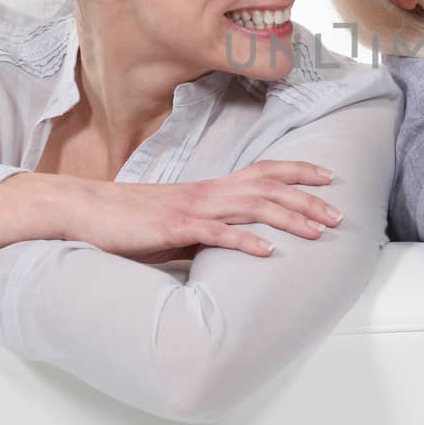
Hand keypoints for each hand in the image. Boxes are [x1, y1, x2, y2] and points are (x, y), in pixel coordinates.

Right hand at [63, 160, 344, 260]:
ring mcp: (191, 209)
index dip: (296, 172)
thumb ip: (208, 228)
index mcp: (209, 189)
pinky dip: (244, 242)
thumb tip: (236, 242)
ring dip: (288, 218)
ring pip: (251, 207)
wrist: (84, 211)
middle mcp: (206, 192)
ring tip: (318, 230)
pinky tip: (267, 252)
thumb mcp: (178, 223)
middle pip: (267, 188)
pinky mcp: (174, 228)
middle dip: (307, 199)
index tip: (328, 176)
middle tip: (339, 213)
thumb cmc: (130, 222)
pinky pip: (214, 234)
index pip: (262, 172)